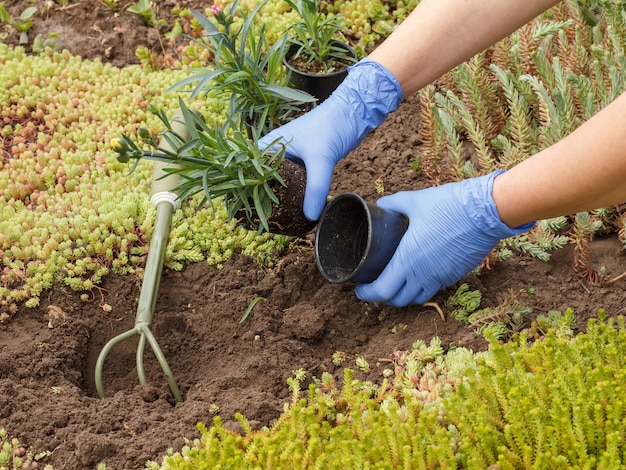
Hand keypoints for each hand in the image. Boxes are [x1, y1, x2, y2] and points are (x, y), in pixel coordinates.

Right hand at [259, 58, 401, 219]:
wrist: (353, 113)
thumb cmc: (331, 126)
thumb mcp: (321, 159)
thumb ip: (315, 188)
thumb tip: (310, 216)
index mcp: (270, 144)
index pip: (249, 169)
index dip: (244, 189)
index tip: (242, 209)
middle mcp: (276, 151)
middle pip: (261, 178)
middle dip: (259, 198)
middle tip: (257, 220)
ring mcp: (290, 157)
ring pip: (278, 182)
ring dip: (277, 198)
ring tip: (272, 219)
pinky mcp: (303, 163)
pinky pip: (293, 182)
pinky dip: (292, 195)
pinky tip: (294, 210)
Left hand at [355, 171, 534, 305]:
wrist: (485, 212)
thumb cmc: (448, 205)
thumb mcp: (414, 201)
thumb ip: (394, 203)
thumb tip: (382, 203)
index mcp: (408, 259)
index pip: (382, 290)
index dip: (368, 294)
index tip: (360, 289)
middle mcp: (423, 274)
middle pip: (398, 300)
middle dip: (382, 298)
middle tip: (375, 286)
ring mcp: (441, 277)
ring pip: (417, 299)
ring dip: (403, 296)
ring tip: (395, 284)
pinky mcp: (455, 275)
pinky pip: (434, 289)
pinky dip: (422, 288)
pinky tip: (418, 275)